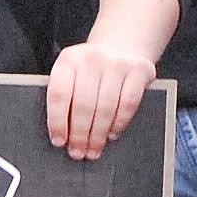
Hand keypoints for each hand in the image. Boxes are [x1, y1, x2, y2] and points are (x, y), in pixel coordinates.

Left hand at [47, 36, 155, 160]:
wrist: (121, 45)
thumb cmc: (91, 68)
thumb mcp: (72, 73)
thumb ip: (65, 96)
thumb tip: (60, 134)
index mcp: (68, 60)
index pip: (59, 94)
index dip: (58, 122)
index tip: (59, 141)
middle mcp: (91, 59)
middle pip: (83, 105)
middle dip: (80, 135)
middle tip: (78, 152)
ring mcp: (117, 64)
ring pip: (106, 107)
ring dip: (98, 135)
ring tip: (94, 149)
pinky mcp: (139, 71)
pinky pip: (128, 104)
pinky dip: (119, 123)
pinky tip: (112, 133)